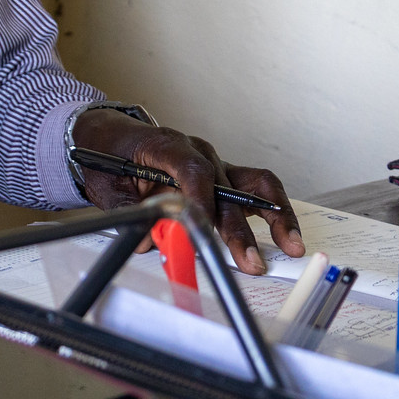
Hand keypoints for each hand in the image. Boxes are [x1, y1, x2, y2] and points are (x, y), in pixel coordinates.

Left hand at [70, 109, 301, 275]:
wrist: (112, 137)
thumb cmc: (109, 158)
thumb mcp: (108, 186)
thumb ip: (130, 213)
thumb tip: (151, 240)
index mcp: (166, 145)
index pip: (191, 170)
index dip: (201, 200)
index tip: (204, 229)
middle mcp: (197, 151)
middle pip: (225, 187)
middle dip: (238, 229)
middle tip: (249, 261)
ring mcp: (215, 162)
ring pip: (253, 184)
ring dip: (274, 216)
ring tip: (290, 244)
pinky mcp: (224, 176)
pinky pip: (255, 189)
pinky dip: (273, 209)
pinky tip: (286, 233)